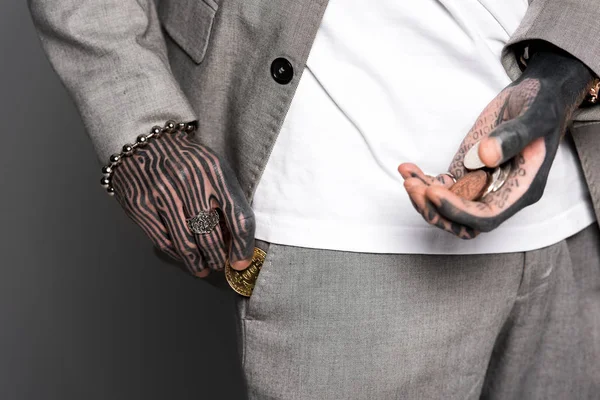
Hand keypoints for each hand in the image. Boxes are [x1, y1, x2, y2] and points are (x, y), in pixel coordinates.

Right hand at [111, 129, 254, 277]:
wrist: (143, 141)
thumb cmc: (187, 159)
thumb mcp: (214, 167)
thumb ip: (227, 198)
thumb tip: (236, 241)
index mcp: (214, 171)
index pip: (238, 217)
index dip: (243, 246)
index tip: (241, 261)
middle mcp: (188, 182)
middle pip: (211, 235)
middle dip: (219, 257)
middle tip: (221, 264)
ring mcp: (162, 195)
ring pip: (186, 243)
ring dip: (199, 262)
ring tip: (204, 267)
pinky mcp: (141, 206)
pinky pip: (164, 241)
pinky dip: (177, 255)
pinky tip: (184, 257)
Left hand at [399, 42, 595, 237]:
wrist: (536, 94)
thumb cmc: (542, 104)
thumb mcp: (534, 116)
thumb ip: (513, 137)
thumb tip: (486, 156)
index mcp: (521, 189)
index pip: (487, 216)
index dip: (458, 211)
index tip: (434, 193)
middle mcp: (500, 193)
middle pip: (463, 221)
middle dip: (435, 210)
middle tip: (413, 186)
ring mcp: (481, 184)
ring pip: (449, 208)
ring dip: (424, 198)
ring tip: (408, 176)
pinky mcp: (467, 172)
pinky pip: (442, 188)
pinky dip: (423, 181)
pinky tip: (408, 168)